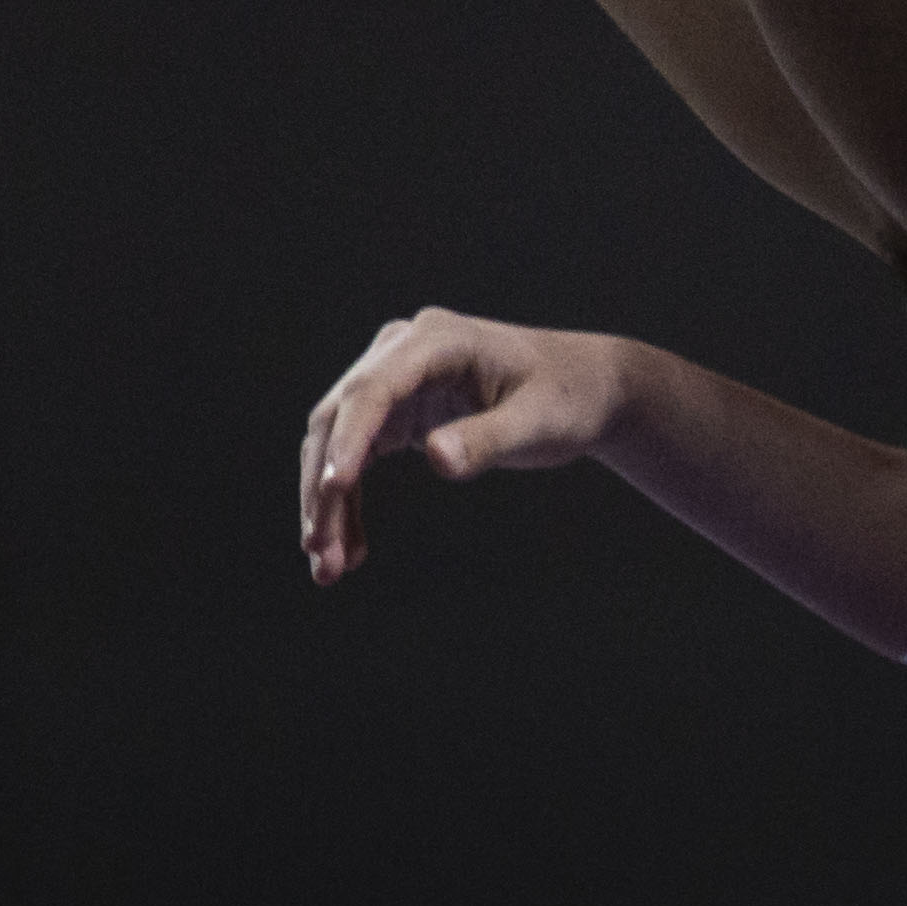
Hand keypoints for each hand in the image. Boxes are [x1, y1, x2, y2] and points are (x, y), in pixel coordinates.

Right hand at [299, 307, 624, 584]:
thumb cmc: (568, 396)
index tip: (333, 488)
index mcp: (434, 340)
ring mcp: (395, 379)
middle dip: (323, 486)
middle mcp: (401, 352)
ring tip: (328, 566)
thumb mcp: (538, 421)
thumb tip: (438, 460)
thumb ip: (488, 438)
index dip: (347, 439)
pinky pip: (357, 456)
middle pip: (339, 418)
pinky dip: (348, 500)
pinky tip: (352, 546)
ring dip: (326, 501)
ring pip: (337, 441)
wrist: (585, 388)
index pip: (372, 390)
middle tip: (321, 552)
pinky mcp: (397, 410)